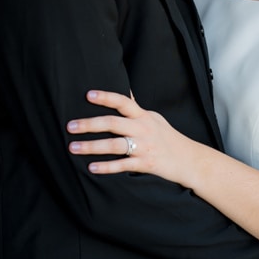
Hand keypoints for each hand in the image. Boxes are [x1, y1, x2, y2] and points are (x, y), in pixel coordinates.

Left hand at [67, 90, 193, 186]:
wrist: (189, 159)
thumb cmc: (168, 137)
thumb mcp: (154, 118)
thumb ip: (137, 108)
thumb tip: (125, 91)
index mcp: (144, 116)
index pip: (124, 102)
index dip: (106, 97)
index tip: (88, 95)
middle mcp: (143, 129)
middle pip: (113, 123)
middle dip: (90, 124)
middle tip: (70, 126)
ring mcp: (144, 147)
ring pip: (114, 145)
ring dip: (92, 146)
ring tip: (73, 147)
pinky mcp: (145, 164)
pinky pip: (122, 165)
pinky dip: (106, 167)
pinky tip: (91, 168)